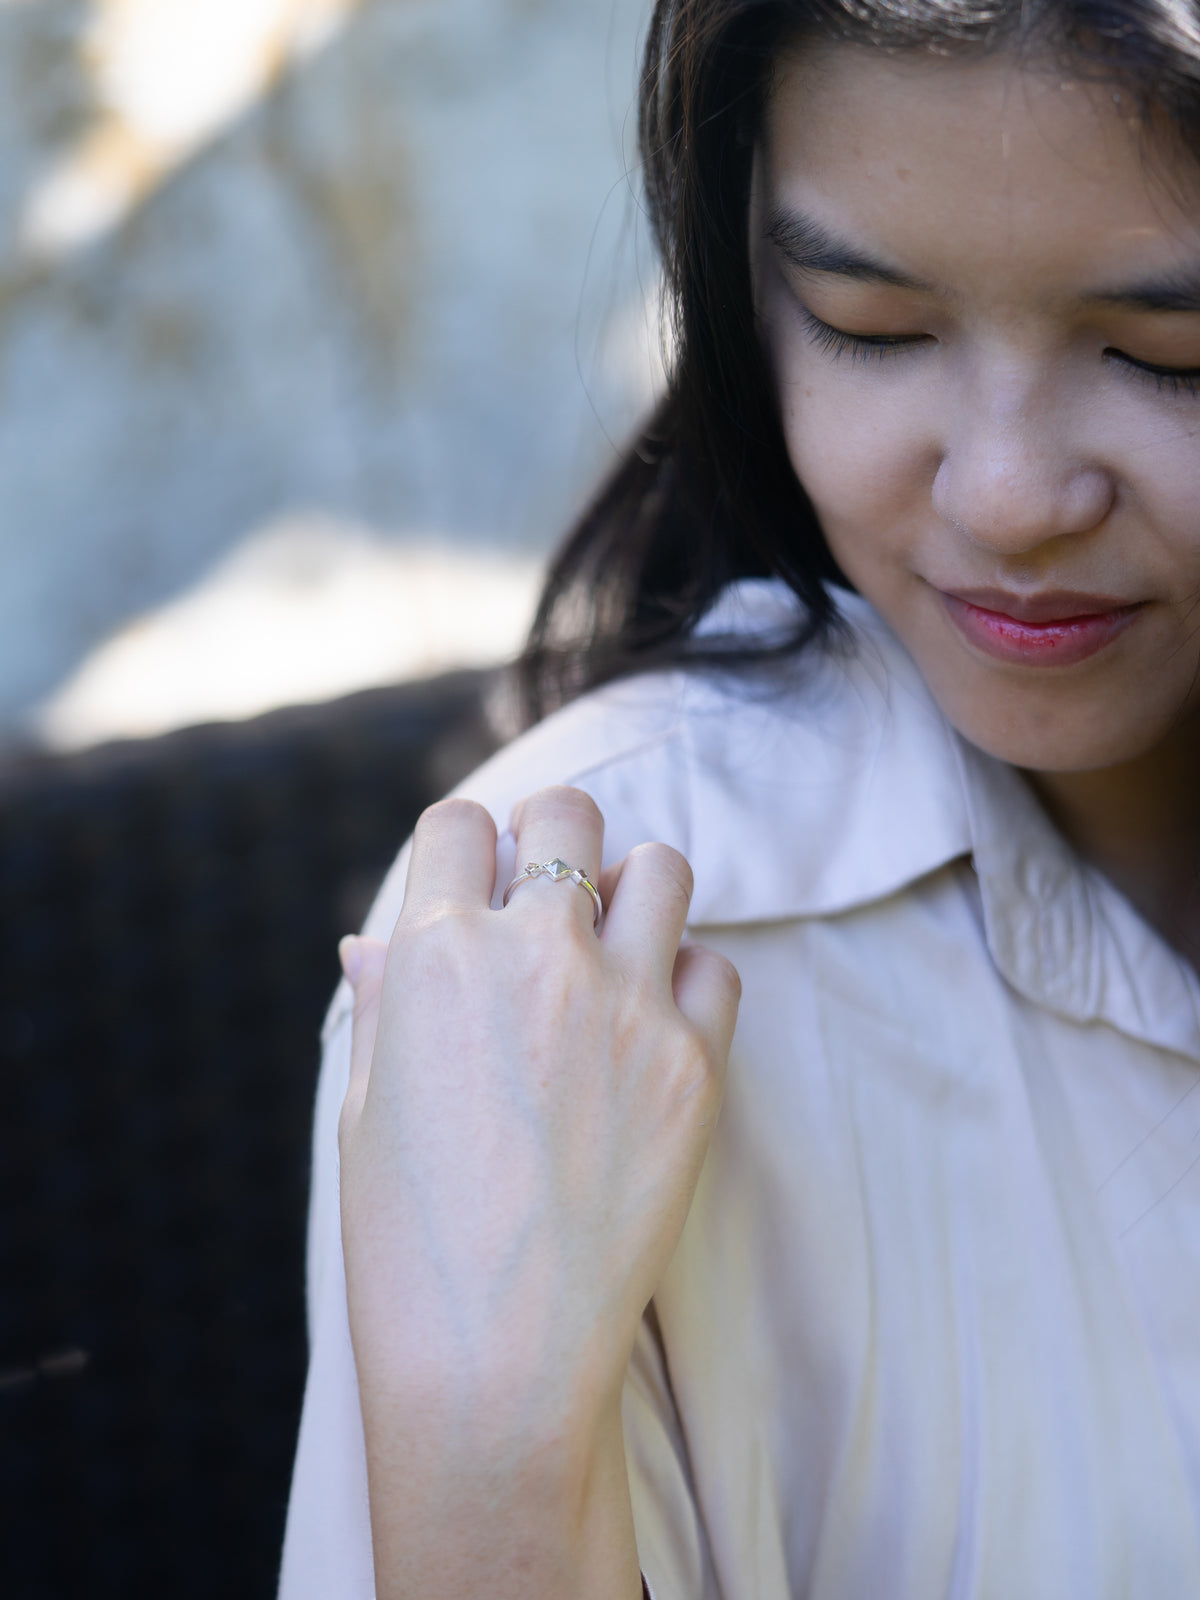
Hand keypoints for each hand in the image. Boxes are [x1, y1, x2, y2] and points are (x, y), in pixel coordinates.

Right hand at [336, 785, 739, 1597]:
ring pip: (661, 867)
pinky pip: (716, 967)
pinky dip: (687, 979)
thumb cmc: (407, 1241)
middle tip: (551, 890)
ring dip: (631, 890)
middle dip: (554, 834)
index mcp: (436, 956)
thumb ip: (385, 1003)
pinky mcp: (697, 1063)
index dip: (464, 844)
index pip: (459, 823)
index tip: (474, 879)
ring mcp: (627, 1005)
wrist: (495, 1360)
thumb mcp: (367, 1110)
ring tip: (611, 947)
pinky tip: (654, 1025)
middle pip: (569, 812)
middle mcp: (537, 956)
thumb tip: (372, 943)